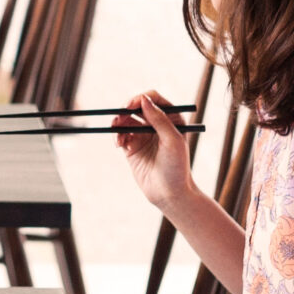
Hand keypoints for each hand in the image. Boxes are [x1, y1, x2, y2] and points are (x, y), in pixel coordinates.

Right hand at [117, 90, 198, 215]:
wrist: (169, 194)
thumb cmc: (177, 168)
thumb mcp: (172, 140)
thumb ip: (159, 119)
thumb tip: (143, 99)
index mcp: (171, 119)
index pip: (153, 99)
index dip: (140, 99)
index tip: (131, 105)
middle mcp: (156, 124)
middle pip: (136, 107)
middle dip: (125, 110)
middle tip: (119, 118)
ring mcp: (143, 135)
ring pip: (125, 119)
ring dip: (118, 123)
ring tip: (118, 136)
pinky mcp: (132, 147)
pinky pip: (119, 134)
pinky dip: (116, 136)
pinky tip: (119, 145)